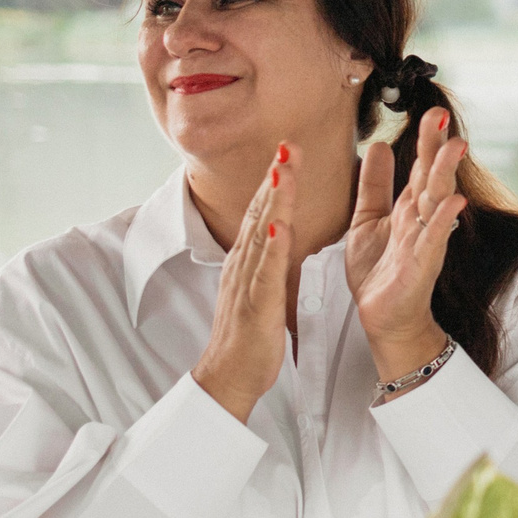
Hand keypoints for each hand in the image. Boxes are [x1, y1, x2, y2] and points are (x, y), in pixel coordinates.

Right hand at [193, 140, 298, 421]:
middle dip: (275, 176)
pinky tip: (280, 226)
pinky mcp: (255, 303)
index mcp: (248, 260)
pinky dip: (272, 247)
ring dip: (273, 200)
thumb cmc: (250, 335)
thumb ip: (269, 261)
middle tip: (289, 143)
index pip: (262, 212)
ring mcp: (247, 282)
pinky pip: (265, 272)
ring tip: (285, 169)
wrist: (228, 374)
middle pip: (259, 212)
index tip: (289, 151)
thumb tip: (278, 236)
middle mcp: (243, 264)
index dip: (275, 181)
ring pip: (261, 233)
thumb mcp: (262, 288)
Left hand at [347, 108, 465, 379]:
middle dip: (437, 148)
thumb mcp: (367, 219)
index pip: (419, 168)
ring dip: (445, 175)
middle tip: (441, 117)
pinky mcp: (422, 266)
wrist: (384, 318)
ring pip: (436, 202)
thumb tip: (378, 143)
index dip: (425, 141)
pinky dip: (443, 221)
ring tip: (455, 147)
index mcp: (407, 208)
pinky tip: (453, 203)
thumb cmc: (379, 272)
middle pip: (431, 178)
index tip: (431, 112)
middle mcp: (420, 221)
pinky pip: (434, 239)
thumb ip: (373, 184)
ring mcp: (424, 242)